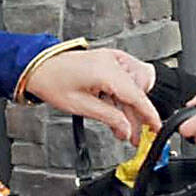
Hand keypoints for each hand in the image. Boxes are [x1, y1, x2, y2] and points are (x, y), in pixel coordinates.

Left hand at [23, 48, 160, 142]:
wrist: (38, 66)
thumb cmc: (52, 81)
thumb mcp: (82, 106)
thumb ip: (109, 118)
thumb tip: (126, 129)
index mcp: (107, 71)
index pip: (137, 96)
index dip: (149, 115)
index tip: (156, 128)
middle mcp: (112, 61)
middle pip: (135, 94)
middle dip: (135, 118)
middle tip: (133, 137)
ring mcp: (110, 59)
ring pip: (131, 88)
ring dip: (127, 109)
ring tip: (121, 128)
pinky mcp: (107, 60)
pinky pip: (123, 80)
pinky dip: (121, 96)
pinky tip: (115, 111)